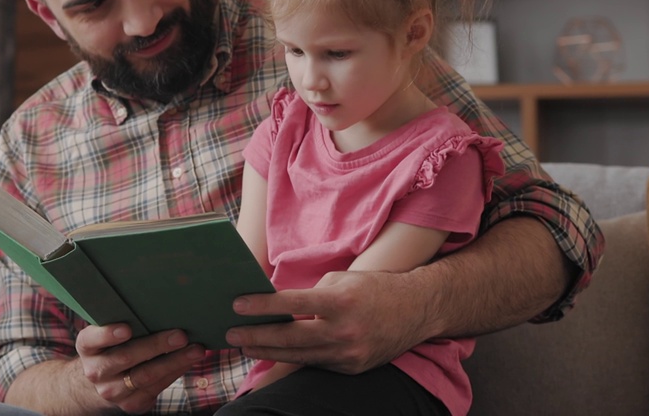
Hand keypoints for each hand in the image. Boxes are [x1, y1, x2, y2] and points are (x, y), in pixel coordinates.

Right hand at [75, 324, 206, 413]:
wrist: (100, 382)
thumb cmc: (111, 346)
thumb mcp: (106, 332)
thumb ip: (120, 318)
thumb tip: (157, 301)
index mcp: (87, 347)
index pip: (92, 339)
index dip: (108, 334)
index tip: (126, 328)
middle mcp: (96, 371)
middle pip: (126, 357)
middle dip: (157, 345)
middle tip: (181, 335)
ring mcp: (112, 391)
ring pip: (146, 376)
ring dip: (175, 362)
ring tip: (196, 350)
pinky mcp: (130, 405)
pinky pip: (156, 388)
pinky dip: (175, 372)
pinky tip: (189, 361)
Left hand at [225, 270, 432, 373]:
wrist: (416, 310)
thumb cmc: (374, 287)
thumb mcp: (341, 280)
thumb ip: (309, 293)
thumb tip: (276, 304)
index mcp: (341, 301)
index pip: (292, 304)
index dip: (262, 306)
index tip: (237, 304)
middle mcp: (345, 330)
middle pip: (289, 337)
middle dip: (256, 336)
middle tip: (231, 333)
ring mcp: (349, 354)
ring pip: (298, 356)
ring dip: (268, 352)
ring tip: (245, 345)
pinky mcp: (352, 368)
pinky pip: (315, 364)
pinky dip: (293, 359)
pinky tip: (273, 354)